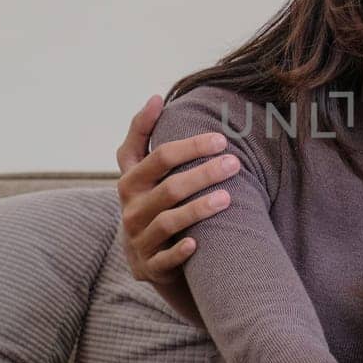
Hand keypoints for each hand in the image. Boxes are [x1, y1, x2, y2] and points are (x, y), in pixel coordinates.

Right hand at [116, 95, 239, 321]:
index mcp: (129, 180)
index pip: (139, 150)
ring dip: (199, 207)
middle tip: (232, 159)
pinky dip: (180, 249)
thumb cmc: (156, 205)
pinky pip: (165, 258)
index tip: (190, 121)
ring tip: (228, 197)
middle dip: (200, 169)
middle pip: (165, 183)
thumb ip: (148, 140)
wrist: (150, 261)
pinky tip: (199, 241)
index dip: (159, 133)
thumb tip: (156, 96)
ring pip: (168, 219)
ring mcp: (138, 238)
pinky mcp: (150, 266)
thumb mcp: (147, 177)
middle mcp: (130, 207)